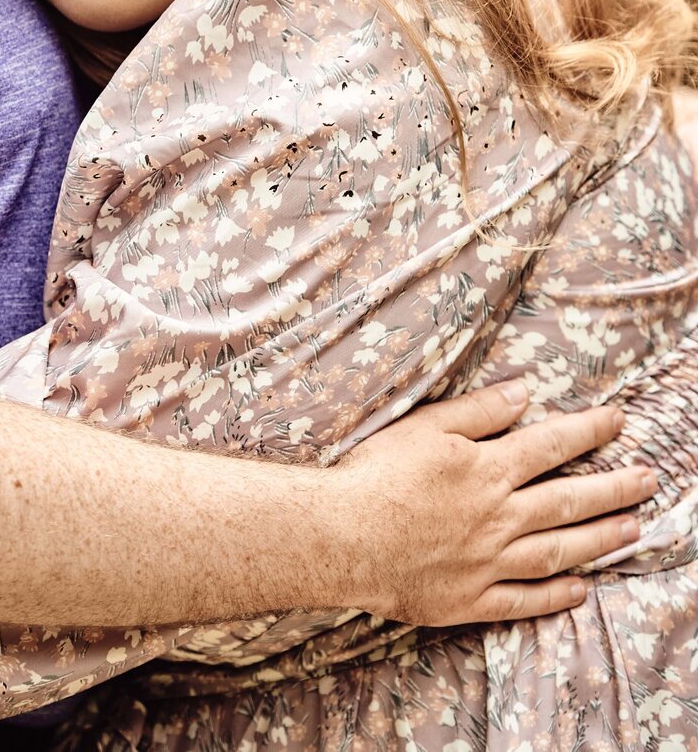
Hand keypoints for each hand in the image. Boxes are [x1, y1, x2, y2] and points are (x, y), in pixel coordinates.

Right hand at [331, 382, 653, 625]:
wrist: (342, 536)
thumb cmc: (377, 475)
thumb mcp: (424, 426)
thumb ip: (478, 412)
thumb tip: (523, 393)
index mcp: (488, 470)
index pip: (550, 445)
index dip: (588, 431)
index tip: (619, 421)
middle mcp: (499, 517)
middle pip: (568, 501)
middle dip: (614, 488)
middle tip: (649, 481)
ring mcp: (489, 562)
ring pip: (558, 551)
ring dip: (600, 540)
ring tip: (633, 529)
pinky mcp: (471, 598)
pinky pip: (525, 600)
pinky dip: (556, 596)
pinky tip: (580, 589)